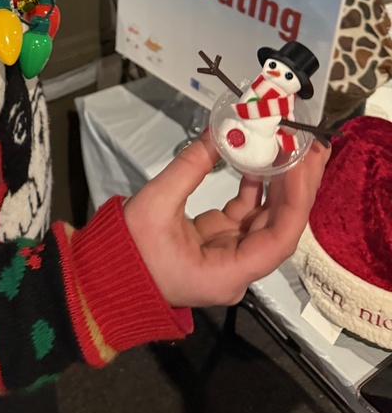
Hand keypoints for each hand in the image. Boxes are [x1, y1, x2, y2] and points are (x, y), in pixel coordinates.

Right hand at [123, 130, 328, 307]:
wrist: (103, 279)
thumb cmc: (128, 250)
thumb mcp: (156, 204)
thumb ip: (190, 167)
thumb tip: (218, 132)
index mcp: (228, 273)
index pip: (279, 239)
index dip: (295, 199)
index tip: (300, 162)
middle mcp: (238, 269)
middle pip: (280, 227)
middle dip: (297, 186)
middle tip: (309, 146)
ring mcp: (229, 256)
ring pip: (266, 219)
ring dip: (279, 184)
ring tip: (290, 147)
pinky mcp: (218, 242)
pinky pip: (245, 215)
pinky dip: (254, 188)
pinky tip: (258, 161)